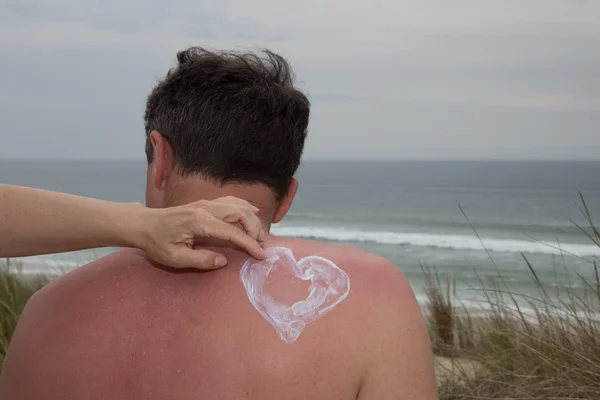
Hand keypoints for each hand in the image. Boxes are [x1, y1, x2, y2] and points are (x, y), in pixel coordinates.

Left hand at [136, 196, 266, 268]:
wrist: (143, 224)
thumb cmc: (156, 242)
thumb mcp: (174, 258)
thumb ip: (200, 260)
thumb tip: (223, 261)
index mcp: (199, 222)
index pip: (232, 232)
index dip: (249, 244)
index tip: (261, 255)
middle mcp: (206, 208)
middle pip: (240, 213)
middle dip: (255, 229)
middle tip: (261, 247)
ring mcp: (206, 203)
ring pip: (238, 205)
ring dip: (252, 219)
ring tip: (258, 235)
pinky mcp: (205, 203)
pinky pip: (230, 202)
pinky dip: (244, 207)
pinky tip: (253, 211)